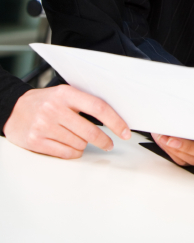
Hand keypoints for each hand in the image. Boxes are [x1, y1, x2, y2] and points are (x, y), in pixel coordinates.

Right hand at [3, 85, 130, 158]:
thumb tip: (116, 116)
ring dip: (84, 145)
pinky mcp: (36, 141)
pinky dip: (74, 152)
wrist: (13, 110)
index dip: (115, 122)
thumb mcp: (65, 94)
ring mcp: (44, 125)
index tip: (125, 132)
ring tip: (78, 138)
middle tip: (109, 144)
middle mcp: (54, 108)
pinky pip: (66, 153)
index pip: (98, 107)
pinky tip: (71, 146)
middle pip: (90, 131)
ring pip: (79, 144)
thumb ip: (85, 103)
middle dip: (104, 141)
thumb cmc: (45, 102)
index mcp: (66, 94)